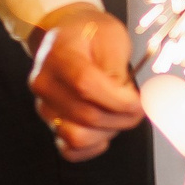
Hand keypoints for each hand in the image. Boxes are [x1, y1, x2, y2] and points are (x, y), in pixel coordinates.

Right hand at [27, 5, 141, 161]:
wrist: (66, 34)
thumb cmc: (89, 33)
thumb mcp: (110, 35)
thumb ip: (117, 67)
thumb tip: (128, 98)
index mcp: (58, 56)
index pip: (85, 85)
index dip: (117, 99)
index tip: (138, 100)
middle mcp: (45, 84)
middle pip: (85, 115)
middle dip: (122, 117)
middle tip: (139, 108)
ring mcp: (45, 107)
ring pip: (76, 137)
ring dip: (107, 131)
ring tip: (119, 115)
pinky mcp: (50, 123)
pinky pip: (69, 150)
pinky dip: (92, 147)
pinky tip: (105, 131)